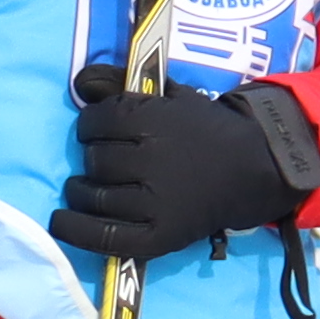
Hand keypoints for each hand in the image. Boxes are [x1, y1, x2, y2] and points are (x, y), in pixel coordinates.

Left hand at [50, 67, 319, 261]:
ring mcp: (155, 202)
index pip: (95, 122)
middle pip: (94, 160)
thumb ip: (122, 85)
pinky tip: (61, 221)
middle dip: (94, 158)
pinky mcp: (159, 236)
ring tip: (88, 189)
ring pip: (93, 196)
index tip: (101, 131)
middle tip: (108, 161)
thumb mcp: (171, 96)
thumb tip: (79, 82)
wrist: (258, 170)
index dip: (92, 126)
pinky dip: (75, 229)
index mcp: (155, 121)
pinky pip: (104, 236)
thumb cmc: (208, 130)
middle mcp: (152, 160)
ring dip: (82, 191)